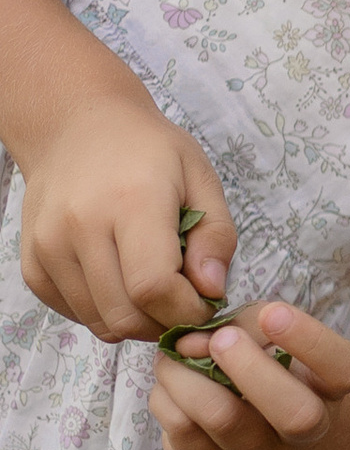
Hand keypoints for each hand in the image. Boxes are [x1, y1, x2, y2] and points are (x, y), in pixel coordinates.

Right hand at [18, 94, 233, 339]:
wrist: (77, 127)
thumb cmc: (148, 151)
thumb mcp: (201, 177)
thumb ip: (216, 236)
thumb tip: (212, 292)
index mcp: (130, 201)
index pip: (154, 287)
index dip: (187, 311)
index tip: (206, 303)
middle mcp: (80, 226)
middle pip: (126, 315)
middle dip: (166, 323)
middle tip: (184, 302)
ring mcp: (49, 246)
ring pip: (100, 322)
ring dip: (137, 322)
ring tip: (156, 290)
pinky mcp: (33, 262)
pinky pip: (74, 314)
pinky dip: (105, 312)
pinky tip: (122, 282)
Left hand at [151, 299, 349, 449]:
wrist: (272, 441)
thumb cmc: (274, 371)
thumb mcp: (277, 338)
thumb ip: (246, 324)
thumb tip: (189, 343)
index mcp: (329, 390)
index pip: (343, 370)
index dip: (310, 340)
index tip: (274, 313)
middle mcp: (304, 433)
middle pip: (294, 414)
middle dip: (249, 368)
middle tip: (220, 339)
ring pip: (222, 419)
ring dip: (187, 376)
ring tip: (172, 355)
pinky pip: (181, 437)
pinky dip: (165, 400)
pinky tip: (171, 386)